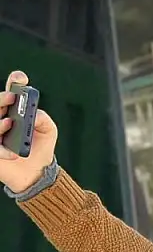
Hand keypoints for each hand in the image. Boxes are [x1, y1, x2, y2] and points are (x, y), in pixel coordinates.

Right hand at [0, 71, 57, 193]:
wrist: (35, 174)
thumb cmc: (39, 149)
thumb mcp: (48, 131)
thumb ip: (43, 119)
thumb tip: (34, 113)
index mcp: (13, 112)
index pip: (10, 93)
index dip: (14, 83)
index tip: (20, 78)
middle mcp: (0, 120)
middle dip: (1, 98)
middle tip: (11, 98)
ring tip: (9, 123)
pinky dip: (1, 150)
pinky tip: (13, 153)